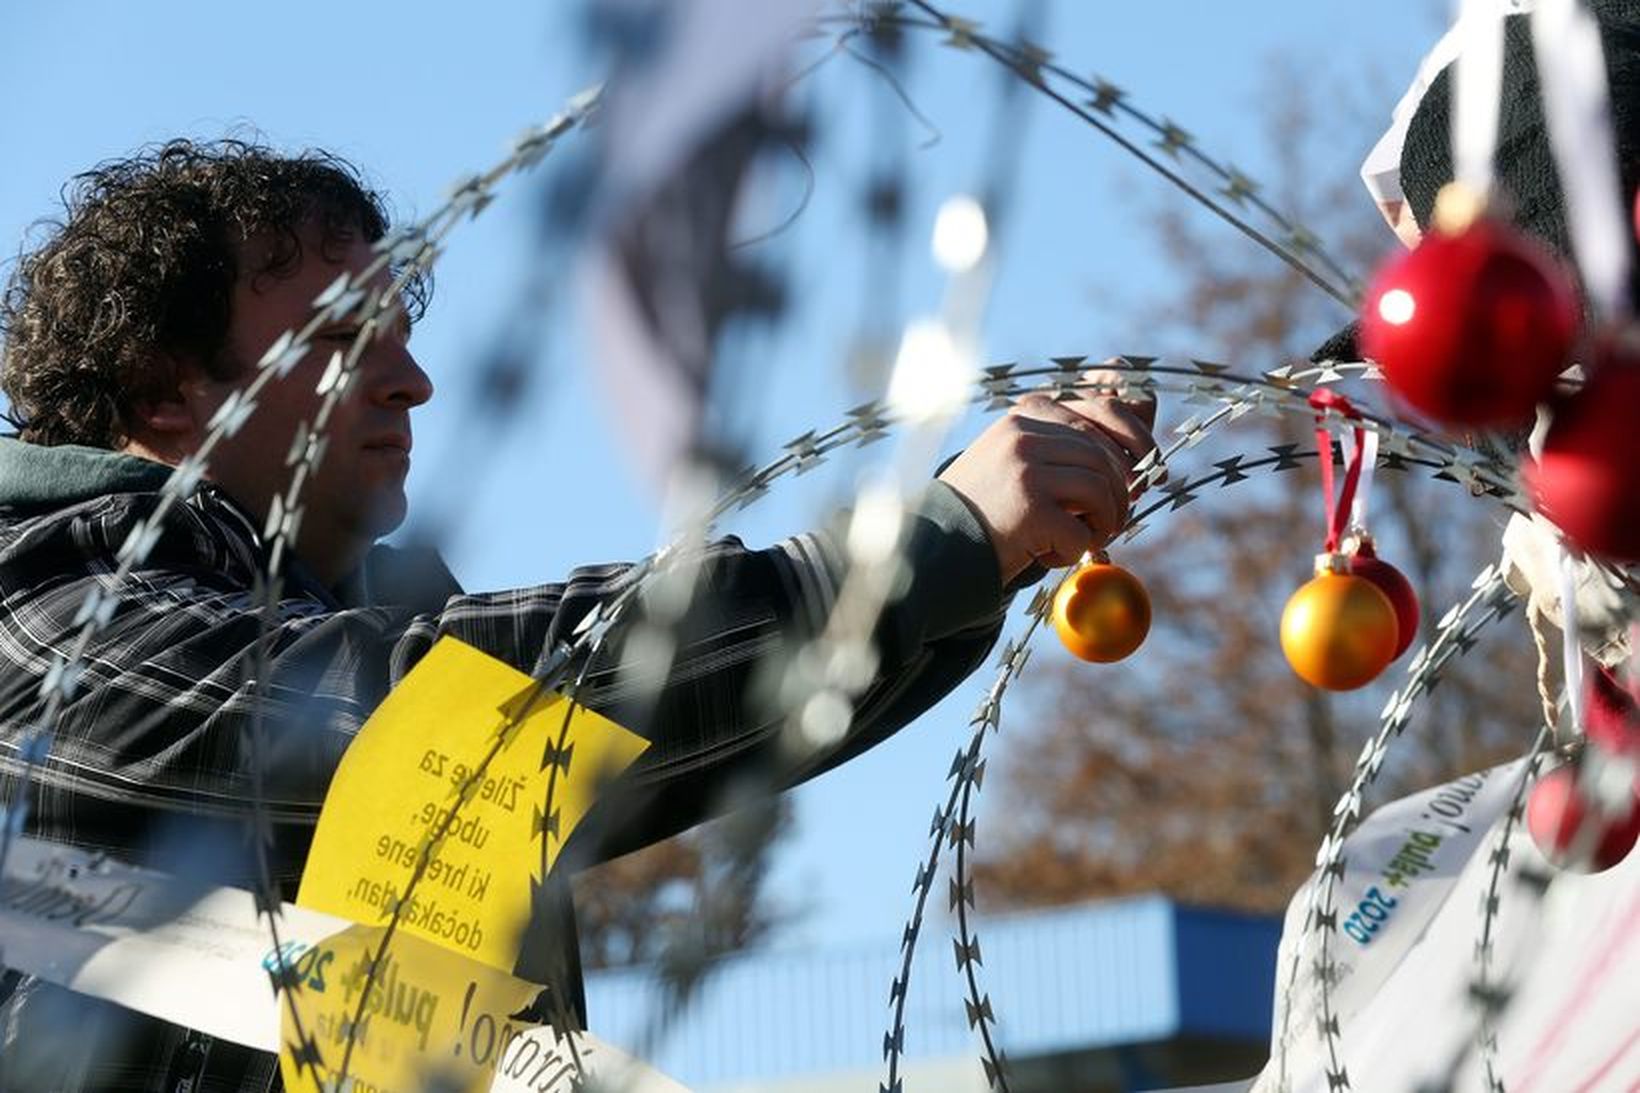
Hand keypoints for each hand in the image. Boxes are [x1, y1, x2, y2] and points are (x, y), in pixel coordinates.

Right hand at [937, 367, 1158, 583]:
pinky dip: (1075, 550)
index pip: (1099, 414)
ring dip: (1104, 522)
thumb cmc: (983, 505)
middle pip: (1103, 457)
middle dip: (1119, 492)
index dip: (1132, 446)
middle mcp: (1024, 435)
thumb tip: (1142, 403)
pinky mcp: (1029, 509)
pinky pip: (1081, 532)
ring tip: (1083, 540)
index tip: (1142, 477)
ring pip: (1100, 490)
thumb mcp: (1016, 457)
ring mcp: (1026, 469)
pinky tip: (1048, 554)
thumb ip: (1061, 440)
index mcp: (1025, 415)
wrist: (933, 543)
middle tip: (1114, 521)